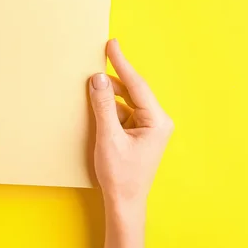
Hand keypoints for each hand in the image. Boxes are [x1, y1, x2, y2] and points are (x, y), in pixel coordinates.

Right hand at [89, 39, 173, 207]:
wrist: (124, 203)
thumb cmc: (120, 176)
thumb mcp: (108, 138)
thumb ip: (103, 106)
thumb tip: (98, 79)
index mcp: (157, 121)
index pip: (137, 85)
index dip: (121, 63)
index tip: (111, 44)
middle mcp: (157, 121)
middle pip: (132, 91)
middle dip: (112, 81)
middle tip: (94, 64)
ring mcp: (149, 128)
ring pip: (126, 102)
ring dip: (108, 97)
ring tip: (90, 89)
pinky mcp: (139, 134)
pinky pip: (123, 113)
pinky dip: (109, 109)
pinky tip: (96, 106)